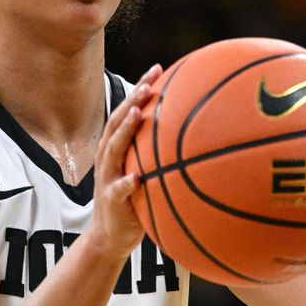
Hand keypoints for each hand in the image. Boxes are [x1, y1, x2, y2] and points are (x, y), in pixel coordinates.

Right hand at [87, 64, 162, 258]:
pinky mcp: (111, 200)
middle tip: (150, 81)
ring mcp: (107, 176)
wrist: (110, 237)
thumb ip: (160, 155)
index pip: (128, 111)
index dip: (140, 89)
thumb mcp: (146, 173)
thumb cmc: (134, 201)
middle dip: (133, 99)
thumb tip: (198, 137)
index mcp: (117, 147)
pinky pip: (118, 190)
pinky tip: (137, 178)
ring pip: (113, 148)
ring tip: (137, 112)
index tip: (158, 68)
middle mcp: (109, 156)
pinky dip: (127, 183)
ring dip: (125, 129)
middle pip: (118, 120)